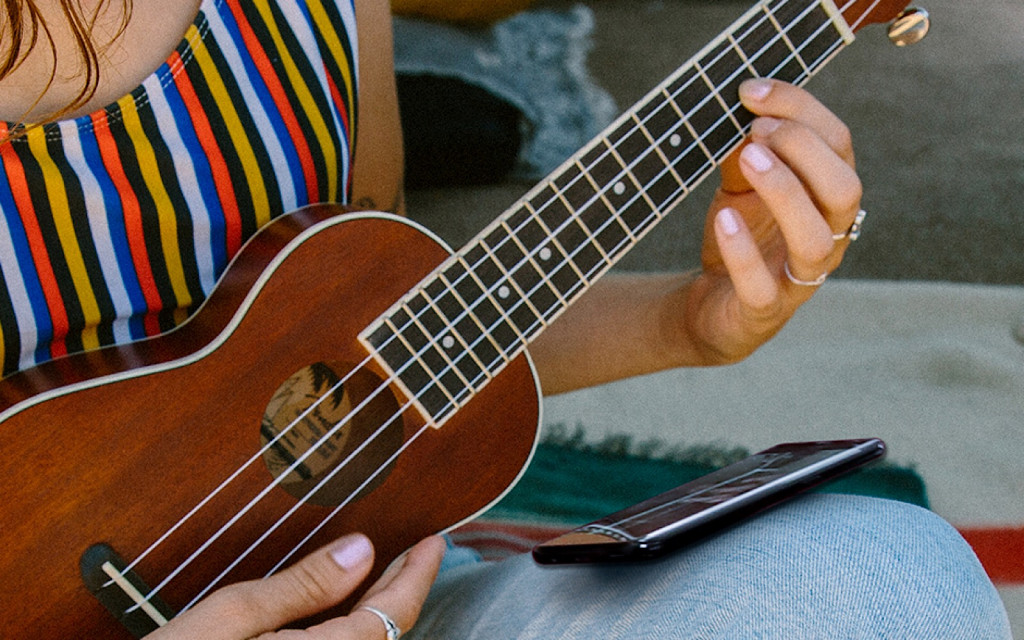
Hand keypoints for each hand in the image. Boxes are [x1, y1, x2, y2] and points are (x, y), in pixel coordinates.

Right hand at [145, 534, 445, 638]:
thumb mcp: (231, 616)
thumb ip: (302, 587)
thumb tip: (361, 549)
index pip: (390, 615)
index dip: (417, 575)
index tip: (434, 542)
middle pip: (384, 635)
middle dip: (403, 591)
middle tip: (417, 552)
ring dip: (381, 613)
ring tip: (389, 576)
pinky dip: (354, 631)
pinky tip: (346, 612)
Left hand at [681, 78, 861, 363]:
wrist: (710, 305)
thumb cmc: (738, 237)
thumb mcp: (740, 185)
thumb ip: (746, 152)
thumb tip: (746, 113)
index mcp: (828, 198)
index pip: (838, 145)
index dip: (801, 110)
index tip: (751, 91)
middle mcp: (828, 236)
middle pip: (844, 189)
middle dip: (804, 149)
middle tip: (756, 129)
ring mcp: (799, 277)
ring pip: (815, 238)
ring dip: (784, 191)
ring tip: (749, 159)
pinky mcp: (765, 310)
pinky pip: (764, 287)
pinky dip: (745, 251)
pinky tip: (725, 218)